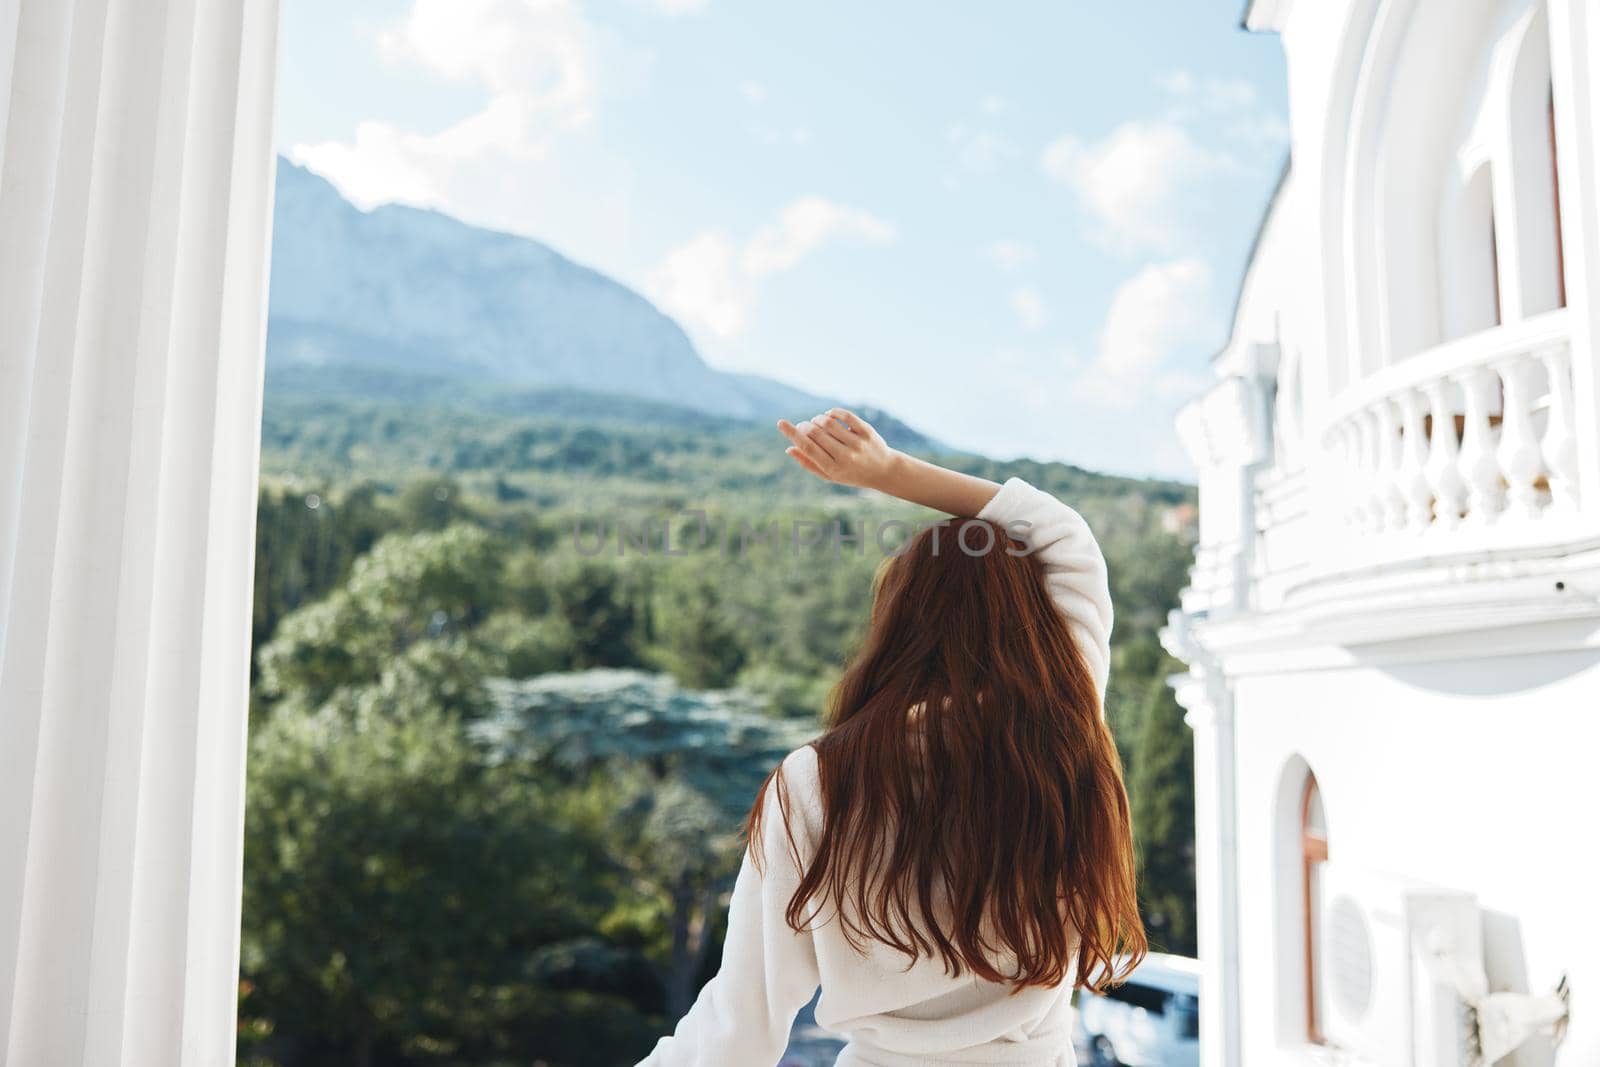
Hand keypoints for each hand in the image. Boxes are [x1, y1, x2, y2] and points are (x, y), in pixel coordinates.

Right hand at [777, 408, 899, 490]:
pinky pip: (845, 415)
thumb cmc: (852, 474)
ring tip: (816, 422)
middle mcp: (846, 456)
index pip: (808, 448)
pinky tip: (829, 416)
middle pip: (816, 434)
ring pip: (828, 422)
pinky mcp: (867, 431)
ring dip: (817, 419)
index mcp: (833, 469)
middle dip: (805, 426)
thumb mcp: (830, 475)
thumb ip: (809, 464)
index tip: (781, 422)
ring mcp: (858, 443)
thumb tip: (790, 448)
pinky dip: (832, 413)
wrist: (884, 471)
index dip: (792, 434)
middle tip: (803, 426)